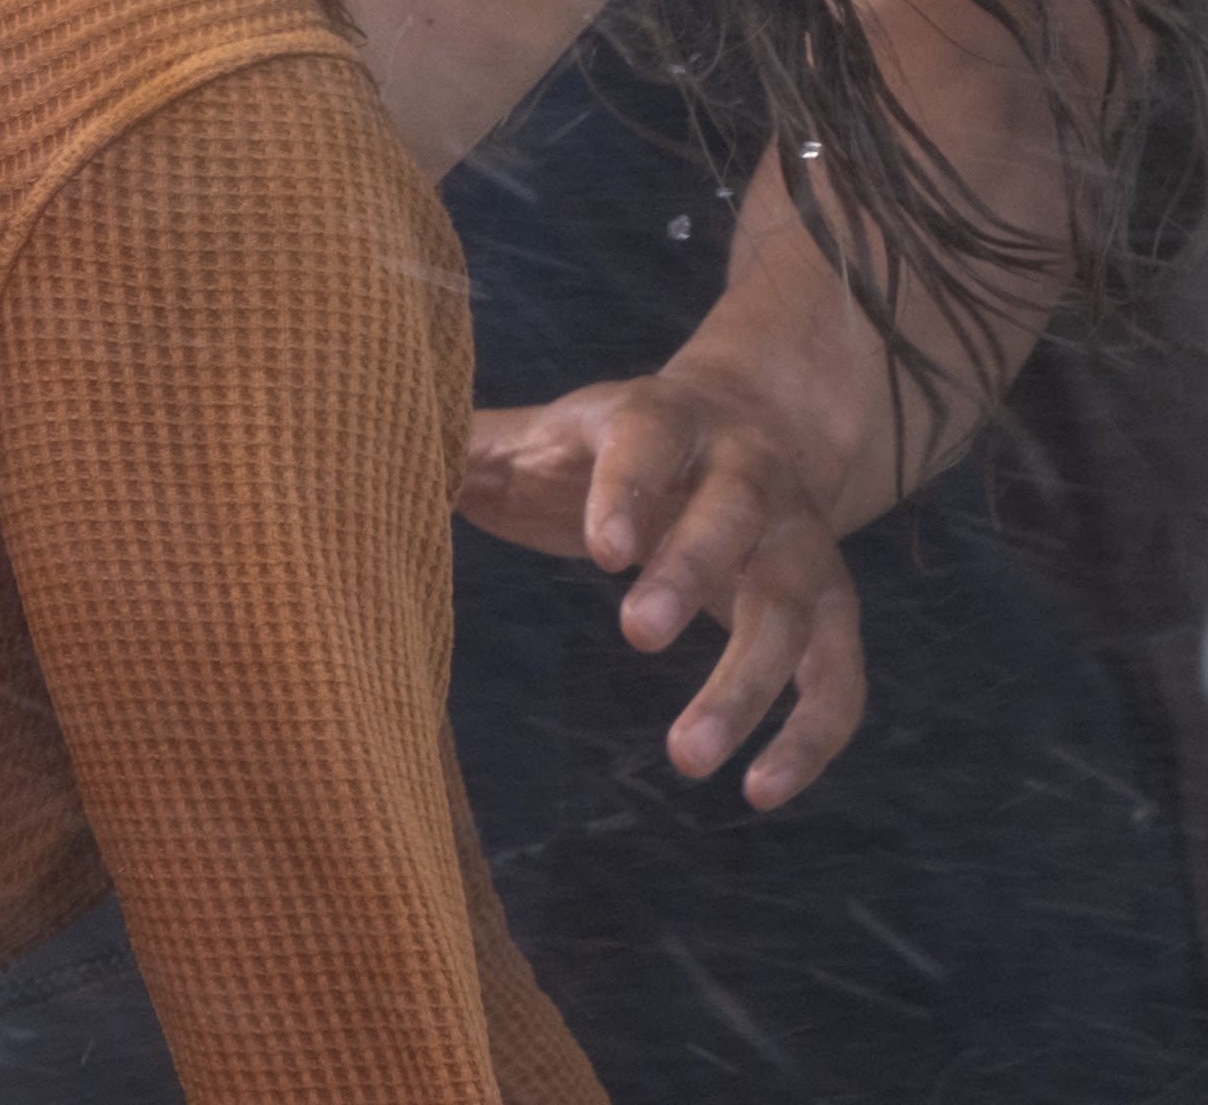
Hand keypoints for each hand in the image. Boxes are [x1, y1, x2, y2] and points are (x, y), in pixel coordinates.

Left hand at [459, 369, 865, 808]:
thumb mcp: (552, 431)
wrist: (754, 415)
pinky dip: (813, 734)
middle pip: (733, 514)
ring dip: (749, 680)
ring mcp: (799, 541)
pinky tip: (760, 792)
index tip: (603, 549)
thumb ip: (478, 449)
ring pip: (792, 606)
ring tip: (686, 758)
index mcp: (666, 418)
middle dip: (691, 572)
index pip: (649, 440)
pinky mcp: (833, 608)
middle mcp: (748, 472)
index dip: (629, 489)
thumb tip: (367, 455)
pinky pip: (839, 675)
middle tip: (636, 636)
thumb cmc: (621, 441)